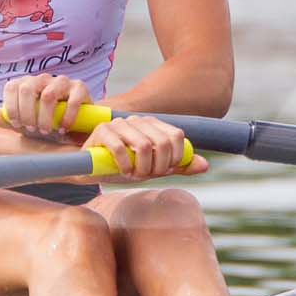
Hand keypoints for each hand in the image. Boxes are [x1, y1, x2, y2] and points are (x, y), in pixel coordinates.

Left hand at [0, 74, 91, 140]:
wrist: (71, 126)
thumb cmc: (42, 122)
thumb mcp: (20, 122)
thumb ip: (1, 117)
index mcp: (25, 84)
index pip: (12, 87)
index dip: (12, 108)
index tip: (18, 125)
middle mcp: (42, 79)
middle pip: (27, 89)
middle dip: (28, 114)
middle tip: (34, 131)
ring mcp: (62, 81)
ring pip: (49, 94)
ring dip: (46, 117)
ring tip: (48, 132)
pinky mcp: (80, 88)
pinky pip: (72, 99)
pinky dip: (66, 117)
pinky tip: (63, 128)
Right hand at [82, 115, 206, 180]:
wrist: (91, 170)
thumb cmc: (123, 168)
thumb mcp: (154, 169)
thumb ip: (177, 166)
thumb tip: (205, 165)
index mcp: (152, 125)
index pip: (176, 135)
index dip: (174, 157)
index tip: (164, 170)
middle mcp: (137, 120)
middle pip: (162, 142)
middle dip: (157, 166)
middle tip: (146, 175)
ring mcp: (119, 123)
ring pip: (144, 146)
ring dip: (141, 167)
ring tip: (133, 173)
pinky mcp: (102, 130)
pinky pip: (121, 148)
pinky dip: (124, 165)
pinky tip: (122, 170)